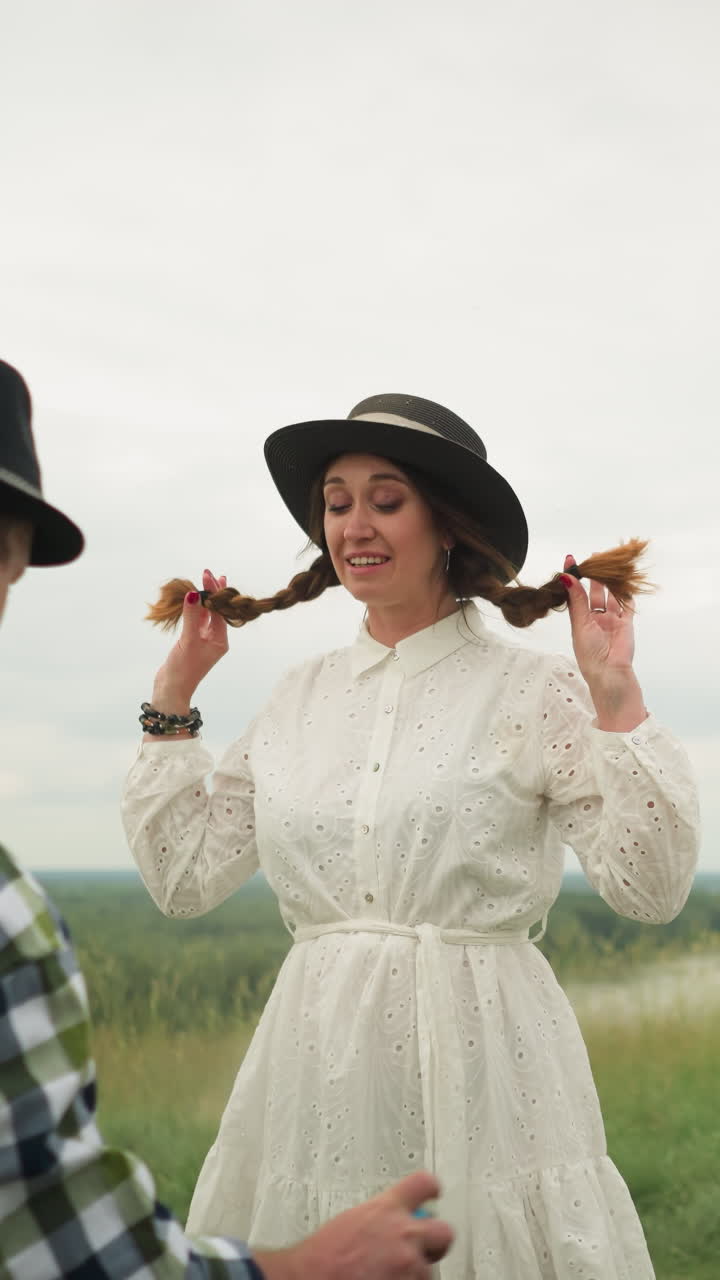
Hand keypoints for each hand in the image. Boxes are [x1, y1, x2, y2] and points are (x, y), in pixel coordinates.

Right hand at [151, 569, 228, 711]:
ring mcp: (204, 640)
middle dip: (212, 592)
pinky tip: (194, 598)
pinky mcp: (193, 642)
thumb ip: (192, 616)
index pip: (220, 610)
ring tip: (203, 581)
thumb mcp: (188, 641)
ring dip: (204, 599)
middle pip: (216, 610)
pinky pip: (196, 621)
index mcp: (220, 640)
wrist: (172, 690)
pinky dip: (194, 609)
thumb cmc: (183, 669)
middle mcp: (215, 639)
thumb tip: (194, 594)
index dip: (215, 592)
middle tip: (208, 573)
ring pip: (206, 615)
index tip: (208, 576)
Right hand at [253, 1171, 452, 1279]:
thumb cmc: (321, 1257)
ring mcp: (409, 1266)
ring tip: (389, 1275)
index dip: (430, 1190)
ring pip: (428, 1271)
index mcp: (387, 1208)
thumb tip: (388, 1227)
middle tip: (422, 1248)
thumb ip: (379, 1219)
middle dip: (434, 1241)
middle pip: (443, 1232)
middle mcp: (404, 1234)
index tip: (432, 1194)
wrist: (309, 1279)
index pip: (423, 1185)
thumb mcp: (352, 1221)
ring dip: (413, 1273)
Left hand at [561, 554, 646, 730]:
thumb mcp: (579, 623)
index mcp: (579, 620)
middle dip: (593, 576)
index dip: (573, 578)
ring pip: (611, 595)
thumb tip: (565, 576)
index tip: (570, 559)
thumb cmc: (589, 653)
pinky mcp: (626, 623)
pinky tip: (624, 578)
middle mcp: (594, 619)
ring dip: (609, 581)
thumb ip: (576, 599)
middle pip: (594, 592)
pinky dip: (626, 593)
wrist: (609, 674)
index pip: (575, 594)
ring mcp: (611, 620)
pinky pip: (626, 605)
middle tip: (593, 558)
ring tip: (608, 564)